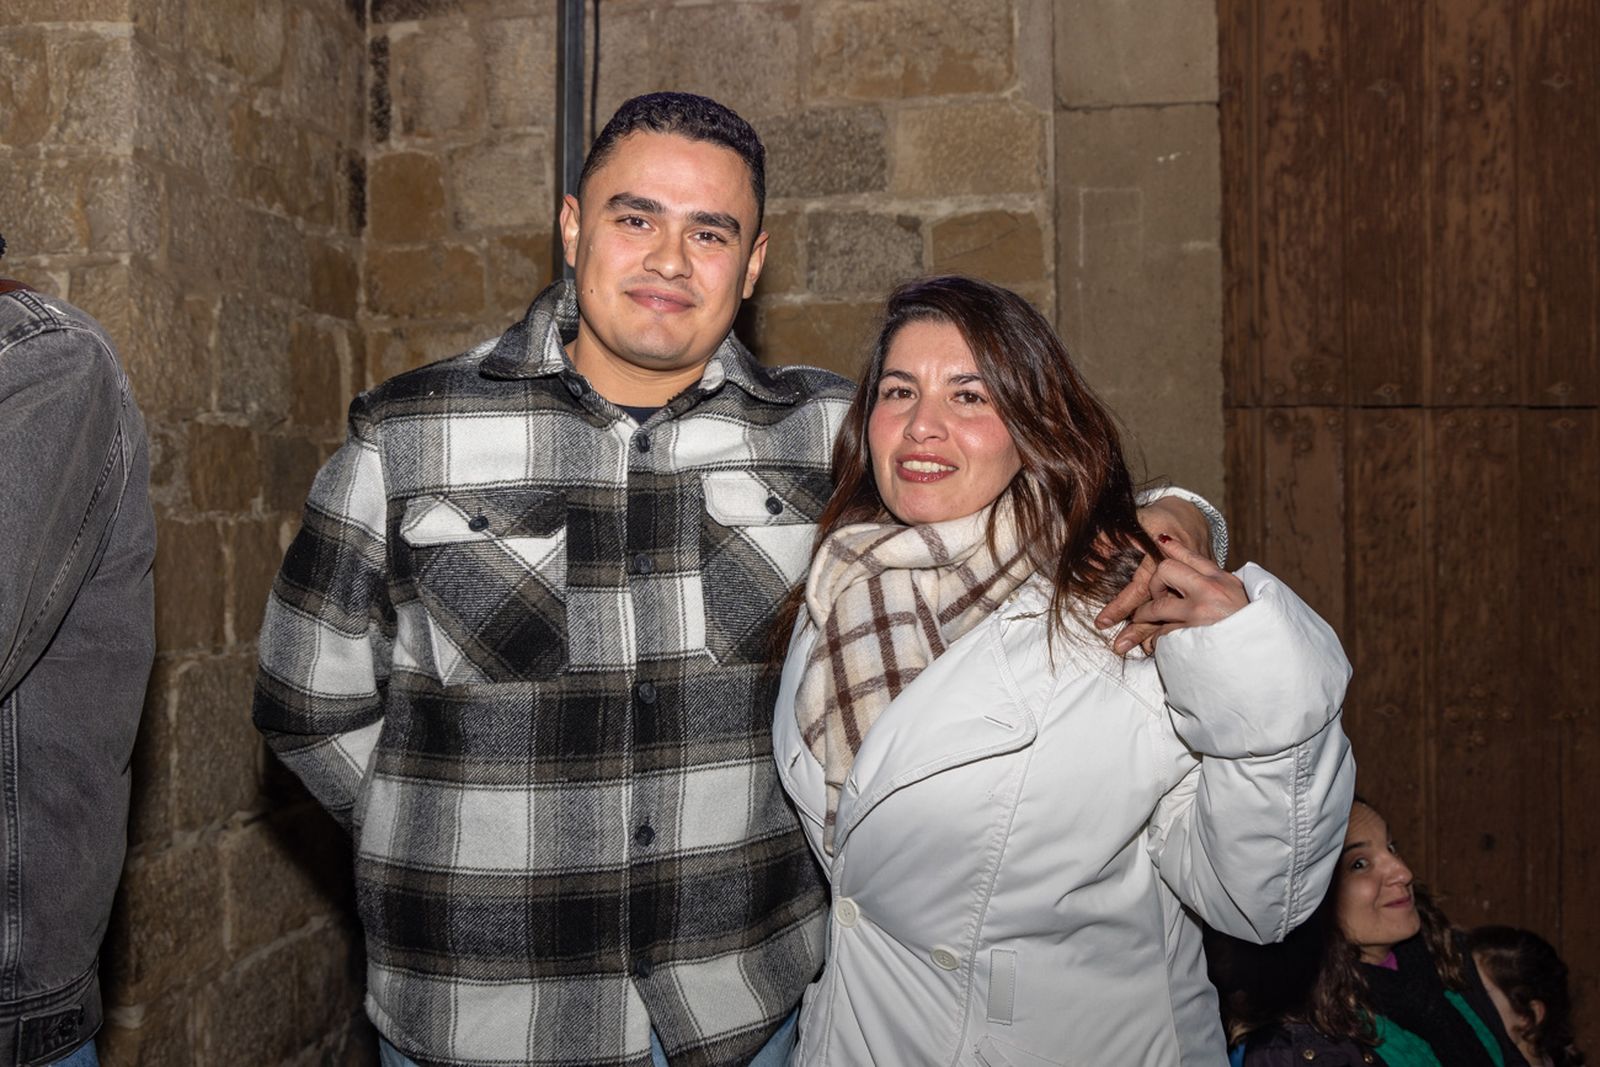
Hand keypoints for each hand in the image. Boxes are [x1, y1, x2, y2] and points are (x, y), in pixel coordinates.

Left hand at [1094, 497, 1214, 653]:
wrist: (1192, 518)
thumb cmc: (1159, 519)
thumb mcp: (1136, 521)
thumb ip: (1110, 539)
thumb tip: (1090, 556)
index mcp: (1162, 555)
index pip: (1139, 587)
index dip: (1120, 605)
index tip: (1103, 622)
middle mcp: (1180, 572)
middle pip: (1158, 606)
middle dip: (1139, 629)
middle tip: (1119, 646)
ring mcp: (1194, 582)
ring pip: (1174, 612)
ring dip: (1156, 632)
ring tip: (1142, 650)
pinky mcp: (1200, 588)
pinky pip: (1186, 610)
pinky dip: (1174, 627)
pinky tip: (1161, 641)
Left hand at [1124, 538, 1248, 649]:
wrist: (1263, 654)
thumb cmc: (1249, 627)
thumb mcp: (1238, 595)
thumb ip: (1217, 583)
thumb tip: (1191, 572)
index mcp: (1223, 580)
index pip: (1191, 556)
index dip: (1172, 547)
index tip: (1160, 540)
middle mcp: (1209, 592)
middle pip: (1165, 571)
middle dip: (1154, 584)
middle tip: (1156, 598)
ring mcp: (1198, 615)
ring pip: (1156, 607)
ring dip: (1147, 617)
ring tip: (1145, 622)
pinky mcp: (1189, 637)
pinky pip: (1160, 635)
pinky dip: (1157, 640)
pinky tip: (1158, 644)